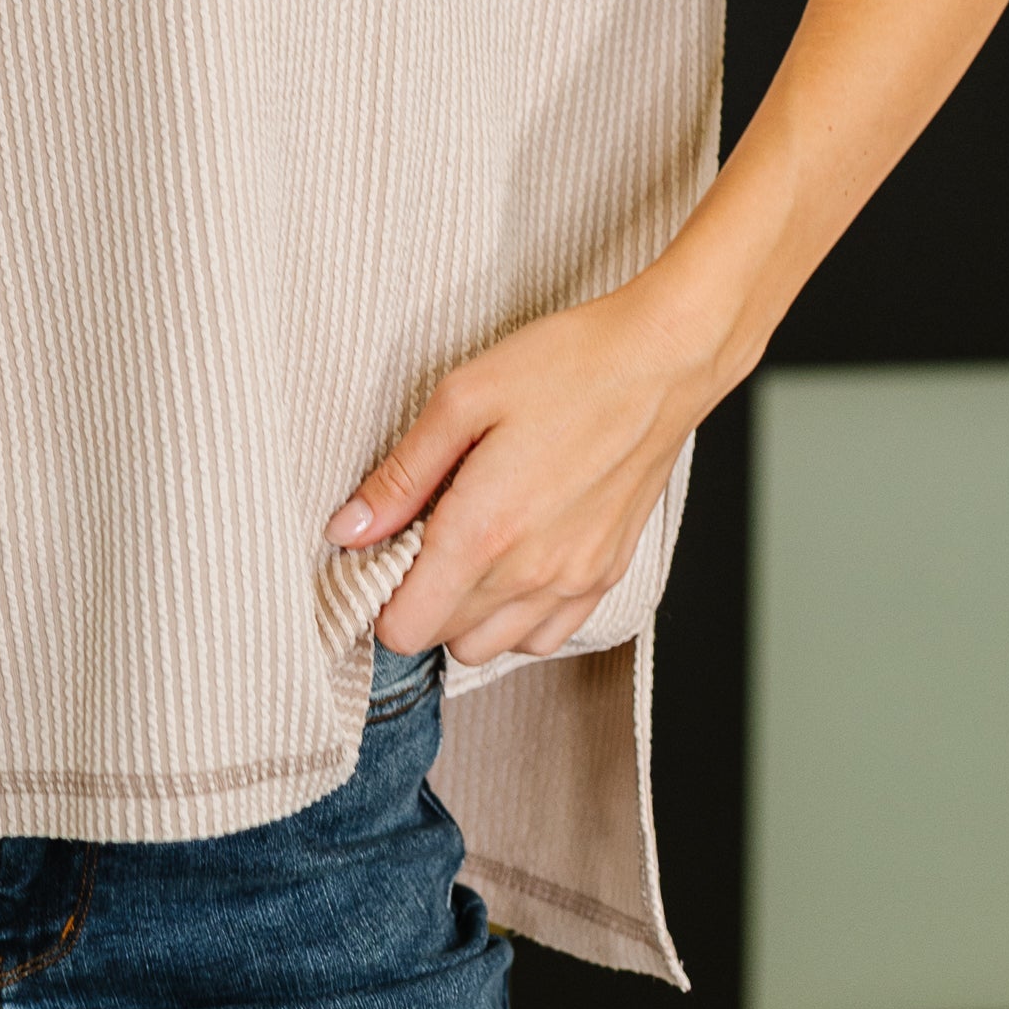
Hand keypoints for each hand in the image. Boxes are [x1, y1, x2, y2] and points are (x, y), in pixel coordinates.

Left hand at [326, 272, 717, 666]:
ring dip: (466, 614)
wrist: (661, 361)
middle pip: (444, 640)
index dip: (379, 598)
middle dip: (418, 600)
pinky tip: (512, 563)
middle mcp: (531, 573)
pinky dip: (517, 618)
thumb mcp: (461, 399)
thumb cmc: (565, 366)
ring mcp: (574, 580)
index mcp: (484, 531)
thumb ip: (400, 476)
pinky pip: (546, 636)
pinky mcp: (606, 574)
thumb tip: (346, 530)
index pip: (406, 628)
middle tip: (421, 537)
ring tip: (467, 548)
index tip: (379, 554)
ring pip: (493, 648)